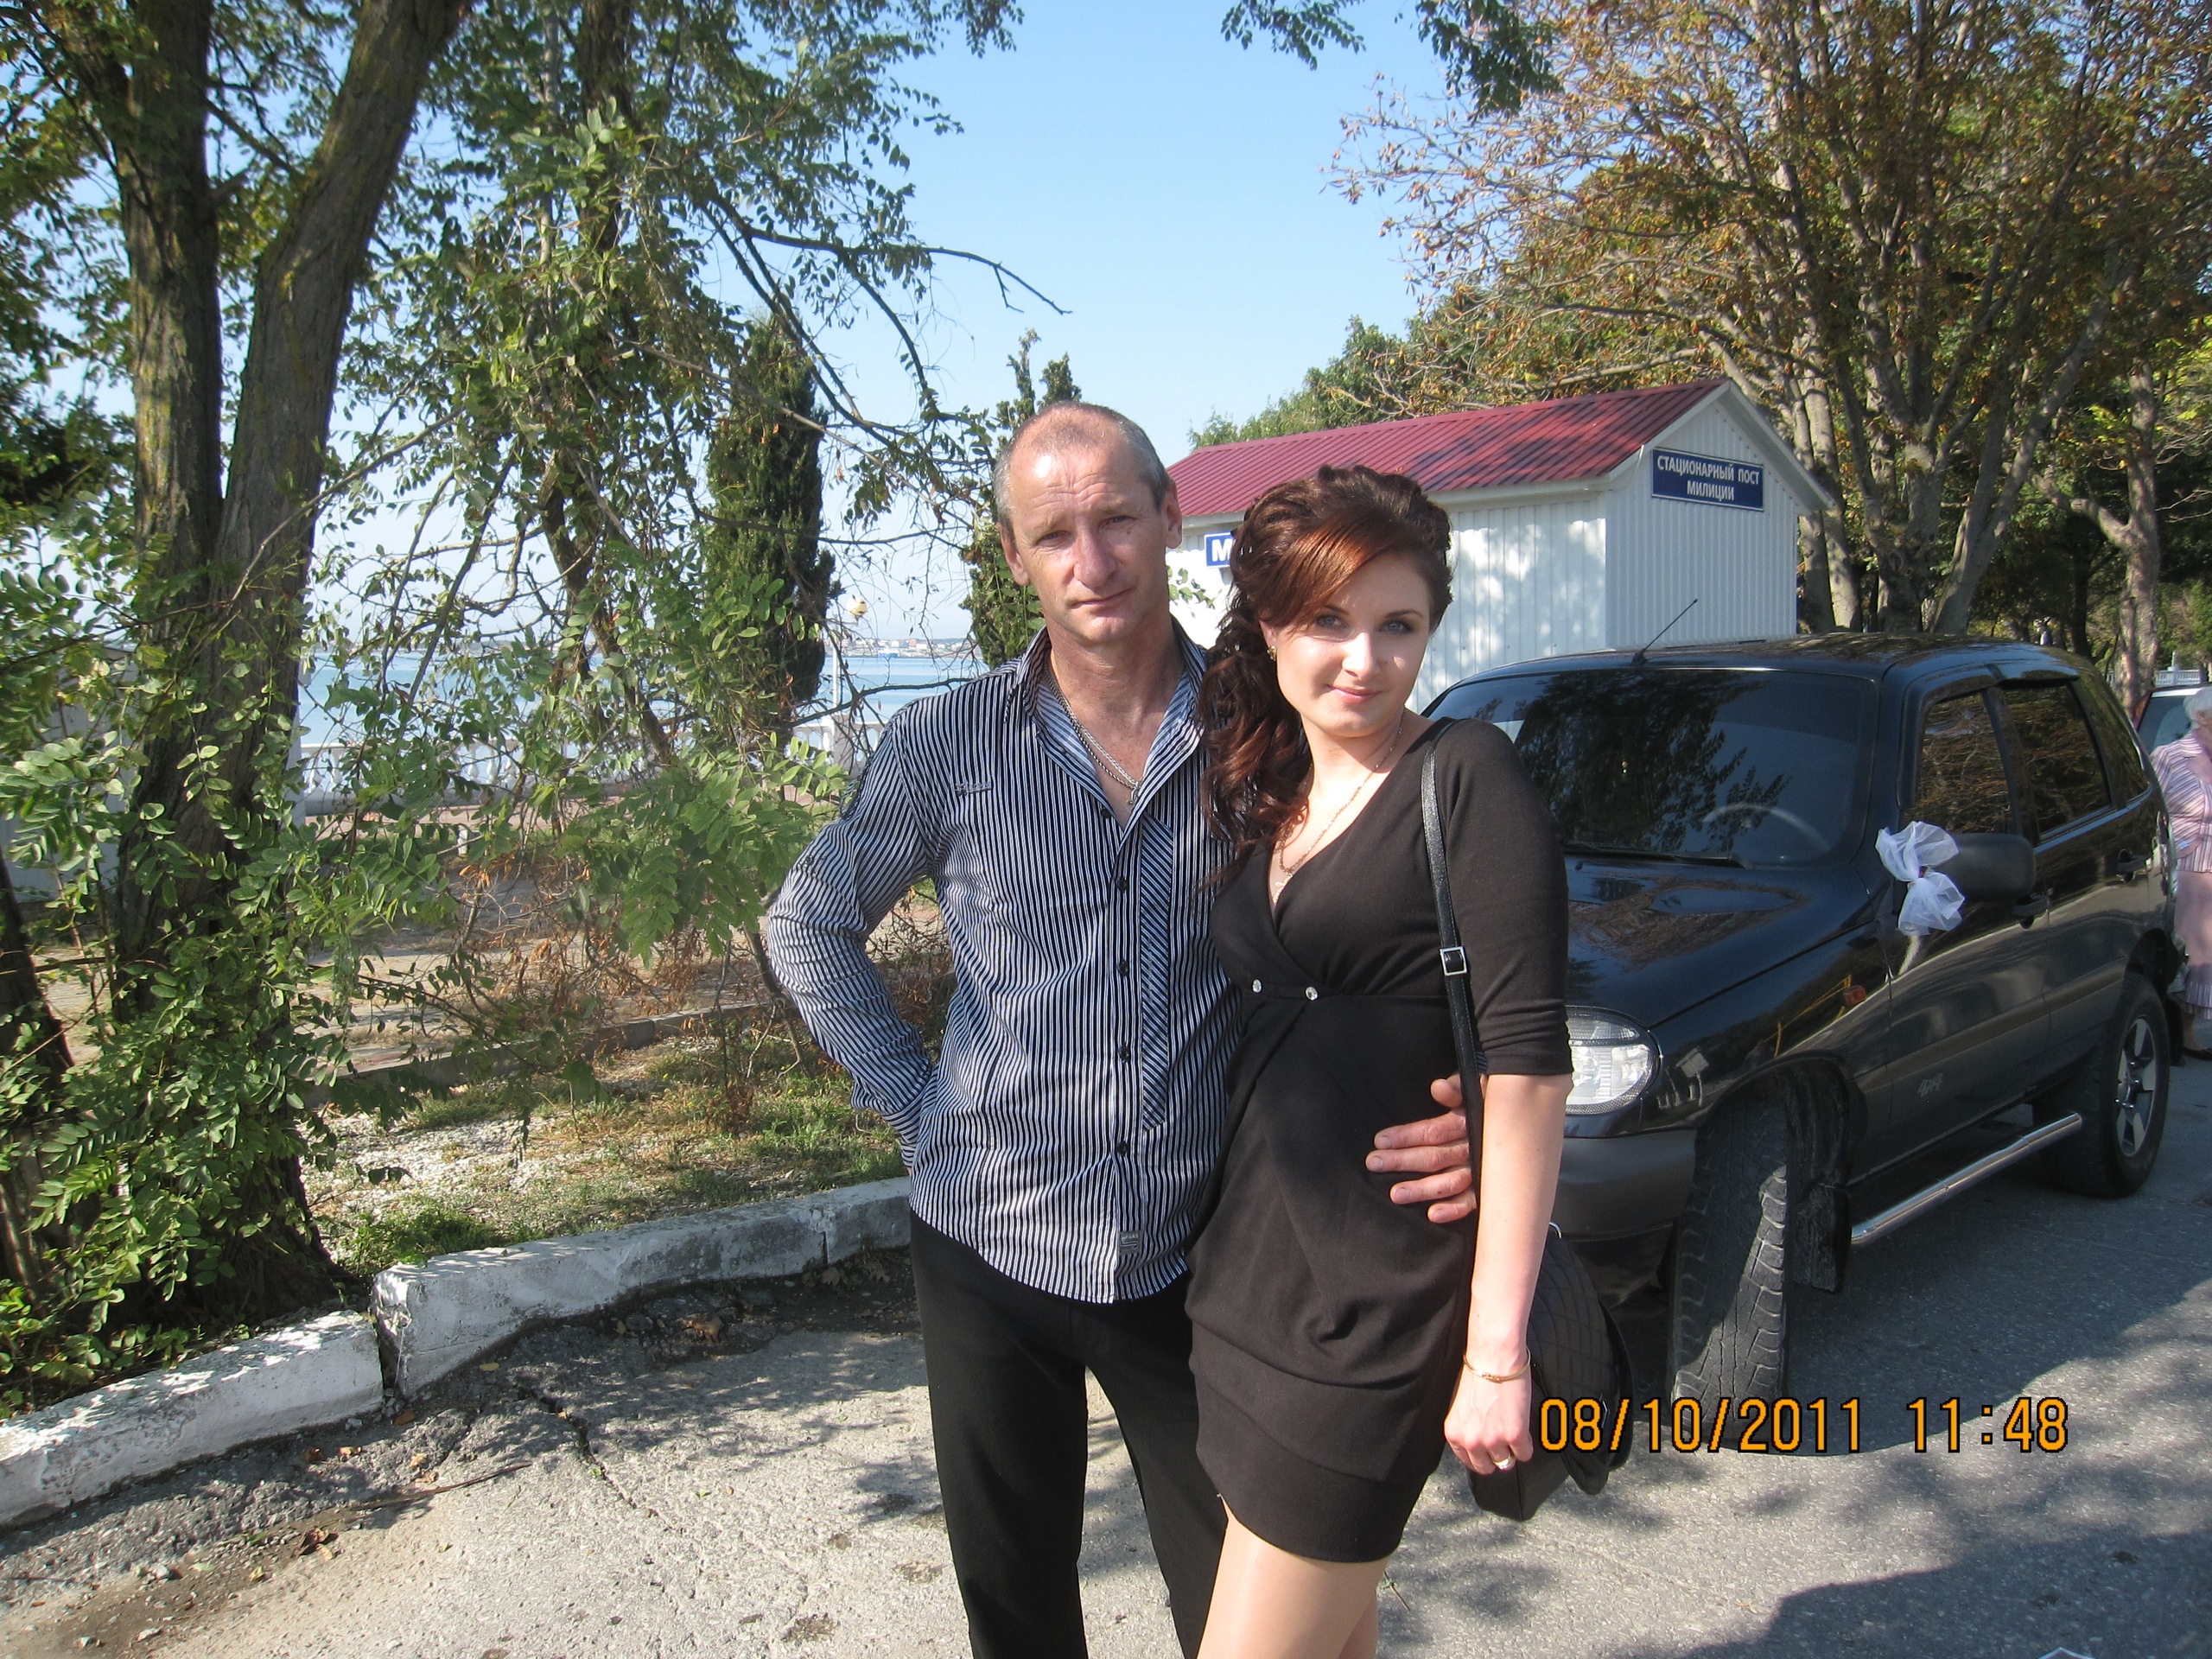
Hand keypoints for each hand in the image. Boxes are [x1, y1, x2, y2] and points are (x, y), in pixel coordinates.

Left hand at [1369, 1072, 1477, 1222]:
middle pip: (1435, 1157)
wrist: (1522, 1118)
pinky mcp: (1488, 1186)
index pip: (1433, 1131)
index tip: (1379, 1141)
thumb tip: (1439, 1087)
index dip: (1406, 1136)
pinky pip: (1473, 1201)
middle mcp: (1473, 1147)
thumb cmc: (1487, 1100)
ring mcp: (1480, 1169)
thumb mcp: (1474, 1086)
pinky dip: (1455, 1208)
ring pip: (1450, 1181)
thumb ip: (1456, 1088)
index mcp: (1466, 1122)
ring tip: (1395, 1194)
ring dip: (1423, 1189)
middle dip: (1403, 1161)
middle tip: (1374, 1163)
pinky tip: (1433, 1215)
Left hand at [1444, 1356, 1533, 1476]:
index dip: (1481, 1457)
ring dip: (1511, 1450)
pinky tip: (1523, 1430)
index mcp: (1454, 1434)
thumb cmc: (1478, 1375)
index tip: (1487, 1453)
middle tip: (1502, 1444)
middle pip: (1487, 1468)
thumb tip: (1480, 1443)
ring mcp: (1493, 1441)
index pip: (1468, 1462)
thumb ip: (1467, 1429)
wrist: (1494, 1360)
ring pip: (1506, 1462)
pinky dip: (1526, 1445)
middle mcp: (1471, 1441)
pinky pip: (1525, 1454)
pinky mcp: (1514, 1436)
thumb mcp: (1461, 1408)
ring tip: (1512, 1432)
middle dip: (1495, 1457)